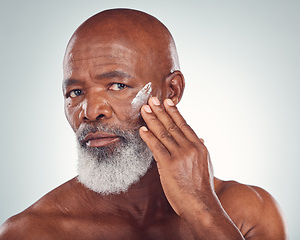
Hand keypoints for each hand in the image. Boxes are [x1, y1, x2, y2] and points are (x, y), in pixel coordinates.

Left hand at [139, 97, 215, 215]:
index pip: (184, 124)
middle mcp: (190, 147)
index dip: (174, 112)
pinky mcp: (169, 165)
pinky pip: (156, 147)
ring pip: (163, 133)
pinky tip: (142, 130)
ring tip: (144, 110)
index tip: (167, 101)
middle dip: (160, 111)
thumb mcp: (206, 164)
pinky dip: (148, 137)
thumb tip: (200, 137)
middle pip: (172, 125)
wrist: (201, 204)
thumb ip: (200, 148)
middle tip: (151, 100)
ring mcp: (180, 155)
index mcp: (199, 146)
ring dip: (152, 120)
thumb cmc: (202, 186)